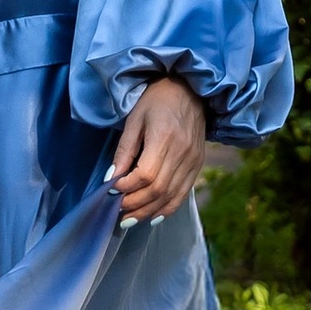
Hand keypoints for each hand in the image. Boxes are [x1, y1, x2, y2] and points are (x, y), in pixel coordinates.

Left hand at [108, 74, 206, 224]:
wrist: (190, 90)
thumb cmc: (157, 100)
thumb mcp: (135, 119)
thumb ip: (124, 150)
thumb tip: (112, 178)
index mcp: (165, 137)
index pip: (146, 175)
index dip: (128, 187)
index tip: (112, 190)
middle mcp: (183, 152)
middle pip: (158, 190)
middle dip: (135, 205)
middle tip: (118, 212)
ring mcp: (193, 160)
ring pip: (171, 196)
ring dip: (149, 211)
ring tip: (130, 220)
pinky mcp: (198, 164)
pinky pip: (183, 193)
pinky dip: (167, 208)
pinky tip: (153, 216)